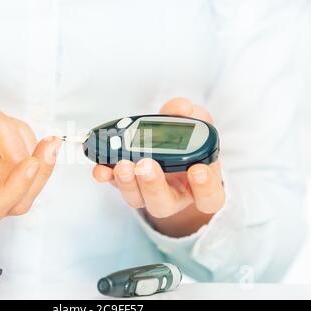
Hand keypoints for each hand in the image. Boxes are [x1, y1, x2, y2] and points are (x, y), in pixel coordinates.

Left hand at [93, 98, 224, 236]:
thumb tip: (181, 107)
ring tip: (122, 164)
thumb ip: (193, 117)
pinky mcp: (126, 184)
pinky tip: (101, 168)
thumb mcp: (197, 126)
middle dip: (152, 185)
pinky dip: (106, 176)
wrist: (170, 149)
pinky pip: (115, 185)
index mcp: (200, 187)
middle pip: (163, 203)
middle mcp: (173, 196)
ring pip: (136, 198)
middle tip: (147, 166)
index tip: (197, 170)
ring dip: (127, 182)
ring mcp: (146, 194)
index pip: (209, 198)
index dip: (204, 187)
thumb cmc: (189, 142)